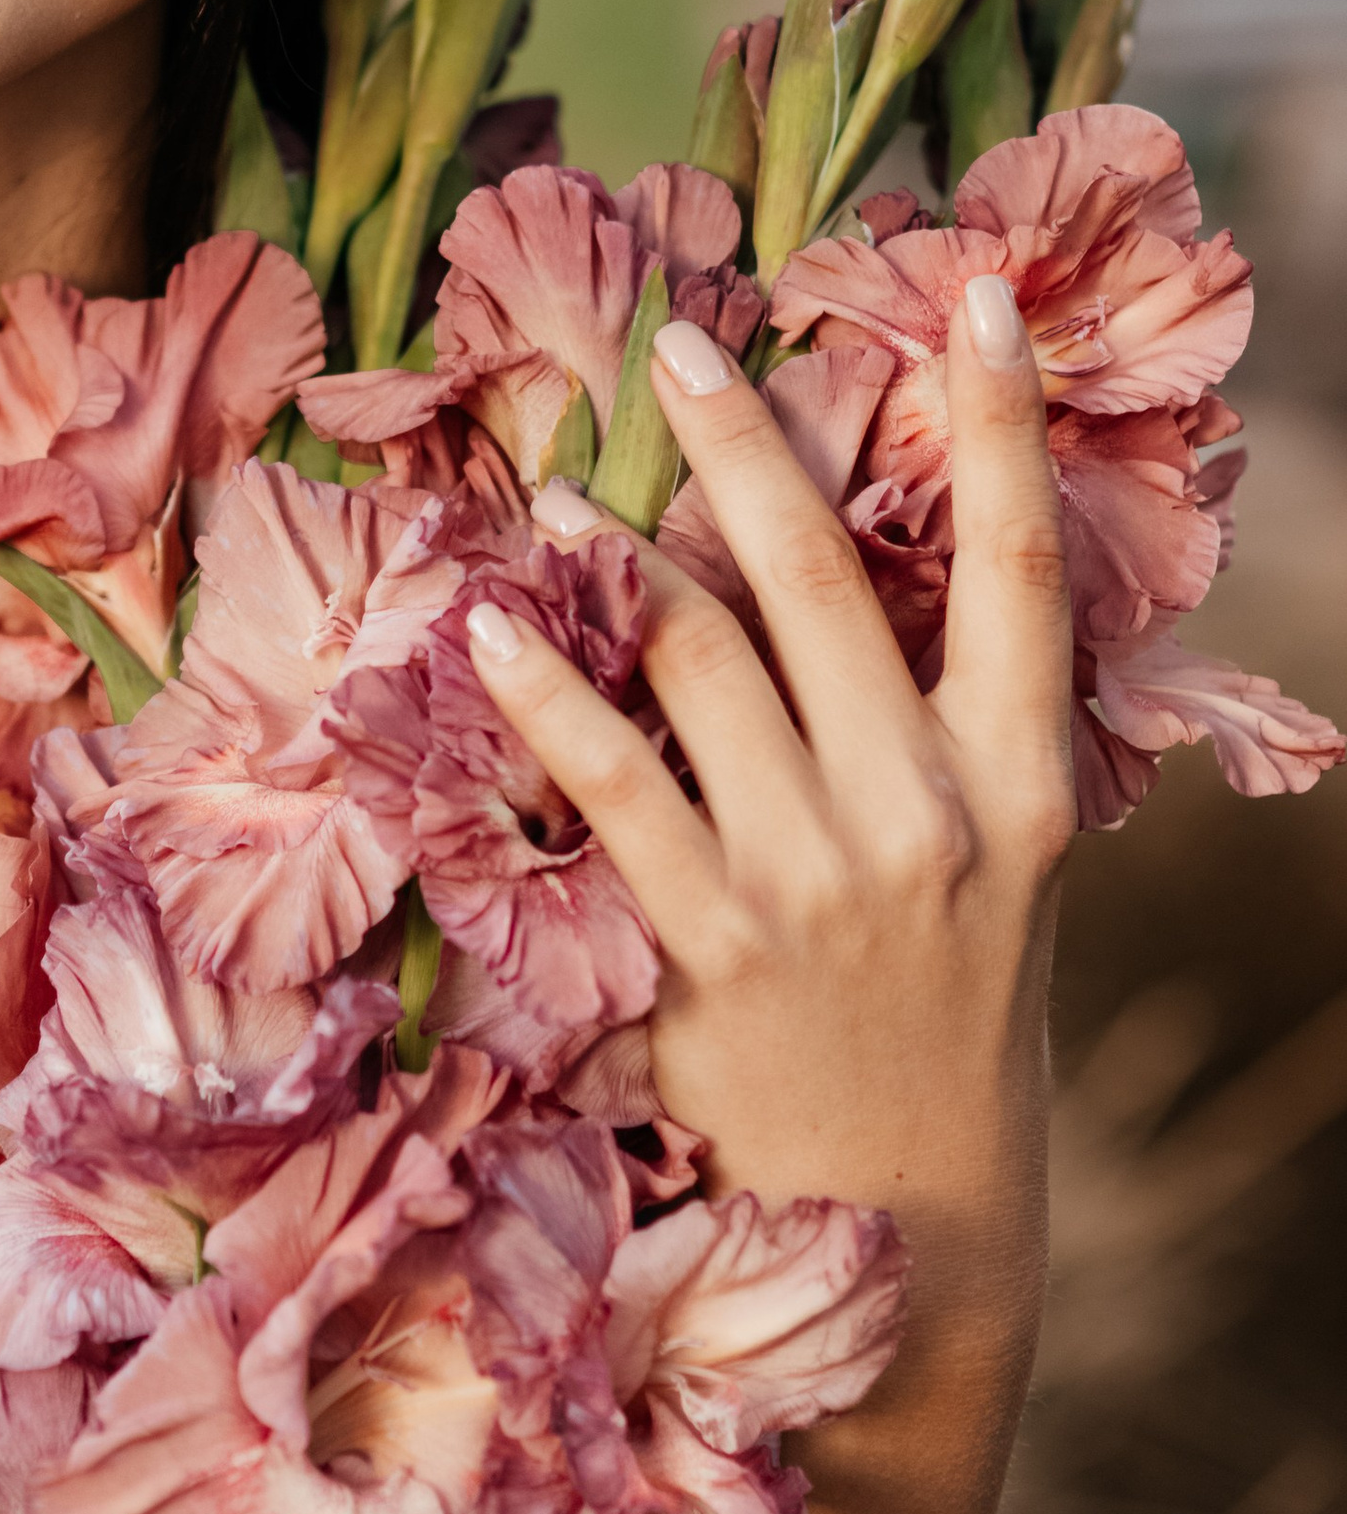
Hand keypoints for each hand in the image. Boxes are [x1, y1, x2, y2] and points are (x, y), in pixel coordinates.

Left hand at [466, 273, 1076, 1378]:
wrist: (922, 1223)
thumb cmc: (943, 1015)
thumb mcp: (993, 866)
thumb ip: (935, 729)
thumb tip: (849, 574)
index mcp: (1021, 777)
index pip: (1022, 562)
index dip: (1000, 417)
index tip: (967, 290)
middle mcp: (932, 809)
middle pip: (822, 577)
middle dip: (746, 442)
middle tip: (678, 345)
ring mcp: (823, 877)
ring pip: (704, 659)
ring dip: (621, 558)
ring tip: (557, 491)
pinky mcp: (717, 945)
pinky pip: (616, 786)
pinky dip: (548, 699)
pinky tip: (491, 633)